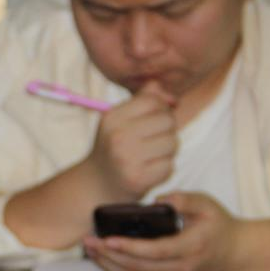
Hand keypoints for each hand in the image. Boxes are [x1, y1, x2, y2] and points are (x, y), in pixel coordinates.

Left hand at [83, 192, 241, 270]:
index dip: (127, 247)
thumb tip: (159, 200)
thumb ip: (184, 199)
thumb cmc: (218, 226)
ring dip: (108, 267)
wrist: (236, 256)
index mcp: (191, 248)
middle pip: (136, 267)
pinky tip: (105, 264)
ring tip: (91, 251)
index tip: (105, 239)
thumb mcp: (207, 205)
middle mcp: (181, 270)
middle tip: (88, 242)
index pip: (153, 251)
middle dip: (107, 255)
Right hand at [84, 81, 177, 201]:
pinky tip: (148, 171)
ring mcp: (126, 159)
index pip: (153, 101)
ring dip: (167, 151)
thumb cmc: (115, 148)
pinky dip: (163, 169)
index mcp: (111, 119)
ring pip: (172, 143)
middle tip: (151, 142)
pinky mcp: (137, 179)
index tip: (151, 121)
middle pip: (167, 121)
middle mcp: (117, 137)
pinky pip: (169, 166)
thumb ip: (141, 99)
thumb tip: (159, 85)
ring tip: (150, 156)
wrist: (97, 185)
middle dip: (166, 131)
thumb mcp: (120, 120)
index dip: (160, 109)